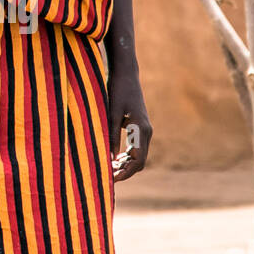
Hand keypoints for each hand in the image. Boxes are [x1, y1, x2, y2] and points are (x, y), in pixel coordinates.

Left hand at [108, 65, 151, 181]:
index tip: (112, 179)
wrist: (126, 74)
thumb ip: (111, 136)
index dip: (126, 173)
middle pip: (139, 162)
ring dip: (125, 165)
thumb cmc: (117, 90)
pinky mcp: (139, 127)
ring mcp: (144, 130)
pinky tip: (113, 159)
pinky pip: (135, 148)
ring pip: (138, 156)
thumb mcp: (111, 114)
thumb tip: (110, 159)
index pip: (138, 161)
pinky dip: (126, 156)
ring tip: (108, 169)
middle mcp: (146, 132)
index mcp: (141, 130)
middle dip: (125, 171)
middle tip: (107, 176)